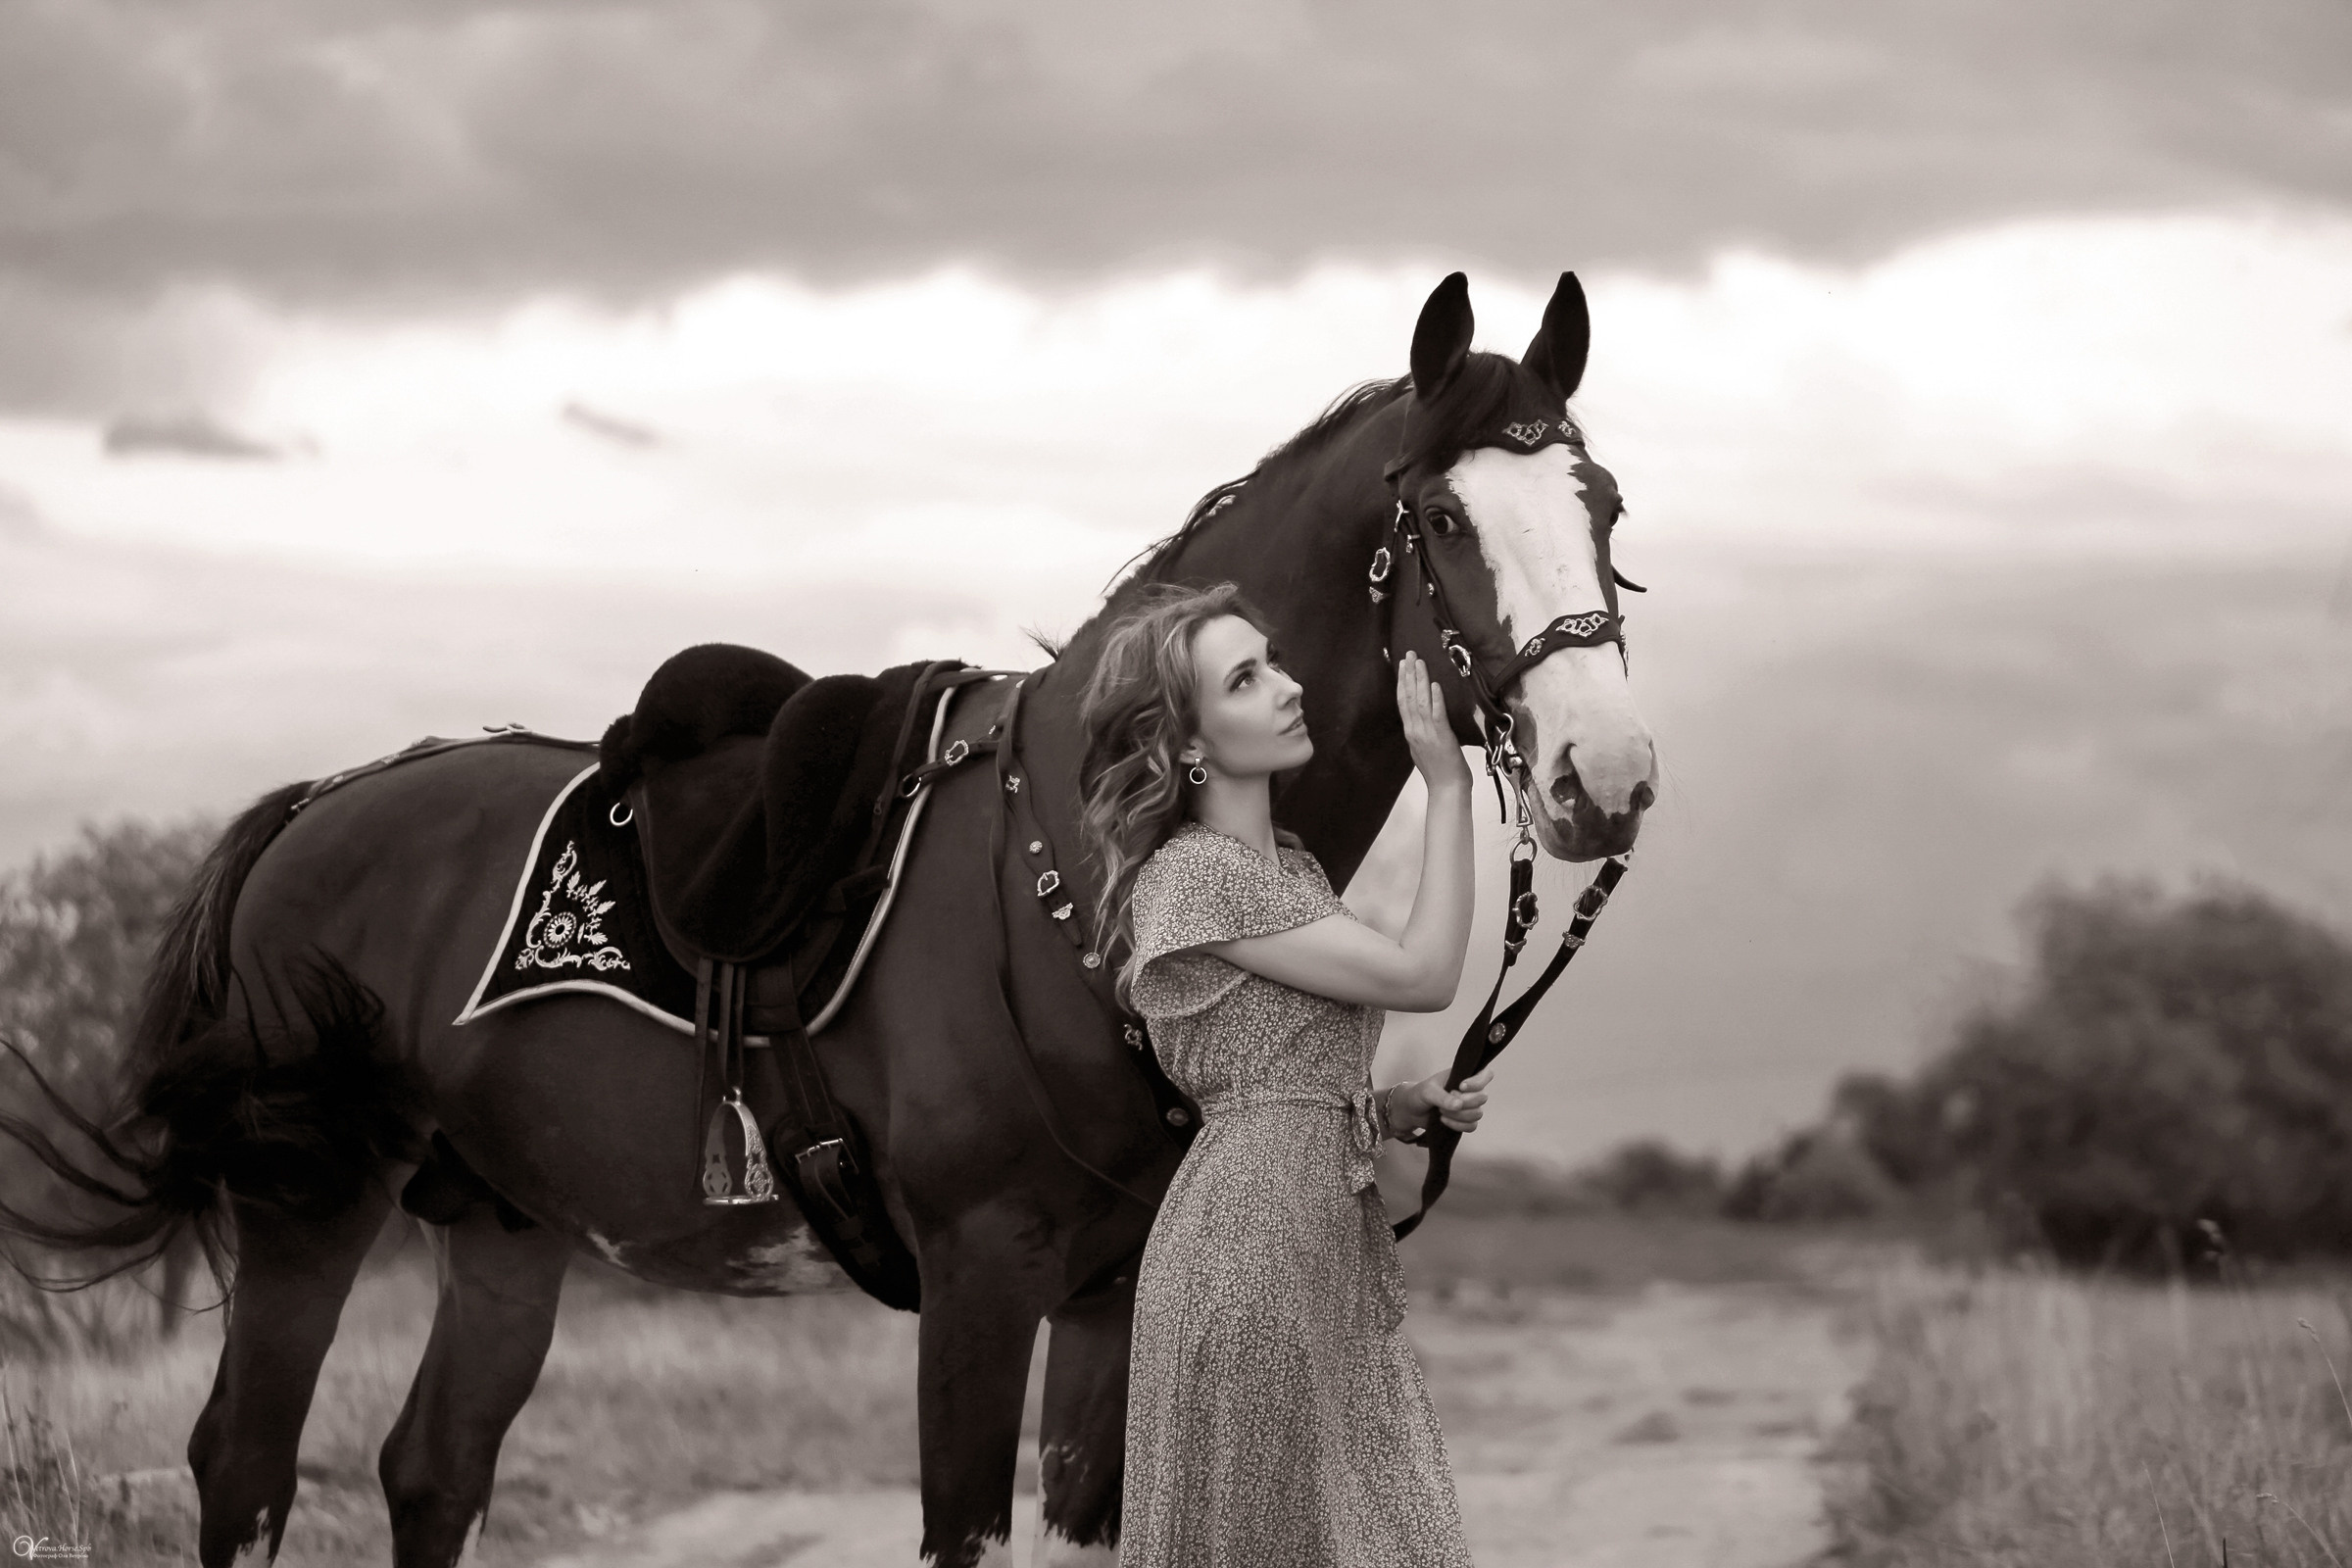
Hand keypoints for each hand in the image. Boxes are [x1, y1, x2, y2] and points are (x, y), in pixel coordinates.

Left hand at [1391, 1065, 1493, 1137]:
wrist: (1412, 1110)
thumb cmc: (1420, 1094)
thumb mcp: (1427, 1091)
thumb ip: (1442, 1097)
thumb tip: (1459, 1105)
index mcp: (1464, 1075)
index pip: (1486, 1074)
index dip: (1478, 1082)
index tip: (1461, 1087)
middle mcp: (1470, 1090)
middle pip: (1482, 1097)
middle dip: (1463, 1103)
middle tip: (1444, 1102)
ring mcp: (1469, 1106)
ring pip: (1478, 1113)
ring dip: (1458, 1116)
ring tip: (1441, 1112)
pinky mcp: (1465, 1120)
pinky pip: (1472, 1126)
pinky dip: (1458, 1125)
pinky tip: (1444, 1121)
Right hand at [1396, 652, 1471, 792]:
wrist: (1447, 788)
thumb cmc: (1439, 772)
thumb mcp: (1423, 750)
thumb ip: (1421, 733)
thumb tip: (1420, 719)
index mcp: (1410, 733)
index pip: (1403, 703)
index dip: (1402, 683)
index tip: (1402, 666)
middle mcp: (1415, 730)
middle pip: (1408, 698)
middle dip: (1408, 674)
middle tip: (1408, 655)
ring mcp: (1426, 733)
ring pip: (1419, 701)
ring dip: (1419, 680)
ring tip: (1419, 662)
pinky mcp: (1441, 735)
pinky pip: (1436, 713)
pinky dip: (1434, 698)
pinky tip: (1433, 685)